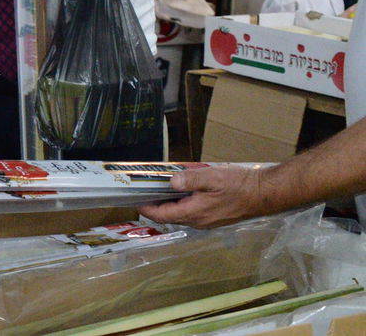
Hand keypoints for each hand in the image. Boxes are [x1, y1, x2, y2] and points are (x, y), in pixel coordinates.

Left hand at [139, 166, 270, 228]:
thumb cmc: (239, 185)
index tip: (134, 200)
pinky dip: (182, 203)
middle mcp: (199, 221)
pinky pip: (192, 212)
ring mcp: (208, 221)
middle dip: (155, 206)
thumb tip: (170, 182)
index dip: (147, 209)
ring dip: (169, 205)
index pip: (163, 215)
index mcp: (195, 213)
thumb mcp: (212, 177)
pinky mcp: (215, 217)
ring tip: (159, 190)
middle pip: (170, 216)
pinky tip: (181, 191)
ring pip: (181, 215)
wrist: (265, 194)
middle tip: (143, 192)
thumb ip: (189, 179)